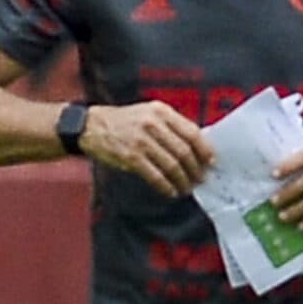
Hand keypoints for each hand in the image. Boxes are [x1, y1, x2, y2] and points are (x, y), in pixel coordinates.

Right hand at [79, 101, 215, 196]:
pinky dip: (166, 186)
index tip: (211, 162)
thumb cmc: (123, 121)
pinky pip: (155, 176)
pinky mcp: (130, 157)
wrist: (91, 126)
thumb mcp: (148, 113)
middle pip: (184, 151)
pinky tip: (170, 191)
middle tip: (200, 179)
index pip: (191, 132)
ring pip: (172, 165)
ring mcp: (141, 141)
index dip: (204, 149)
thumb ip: (170, 125)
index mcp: (161, 111)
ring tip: (186, 188)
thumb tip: (195, 146)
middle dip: (195, 169)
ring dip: (182, 180)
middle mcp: (153, 124)